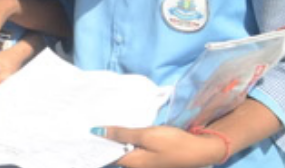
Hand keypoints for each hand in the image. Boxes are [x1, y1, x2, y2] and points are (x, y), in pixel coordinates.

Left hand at [97, 125, 227, 167]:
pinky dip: (124, 138)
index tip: (83, 129)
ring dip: (113, 138)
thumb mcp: (147, 135)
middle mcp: (135, 165)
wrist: (201, 150)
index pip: (106, 154)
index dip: (94, 142)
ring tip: (100, 121)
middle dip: (102, 139)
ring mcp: (143, 162)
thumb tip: (96, 132)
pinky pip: (131, 147)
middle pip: (113, 152)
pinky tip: (120, 127)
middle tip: (88, 121)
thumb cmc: (174, 143)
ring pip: (122, 149)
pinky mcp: (150, 156)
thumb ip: (122, 134)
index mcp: (132, 163)